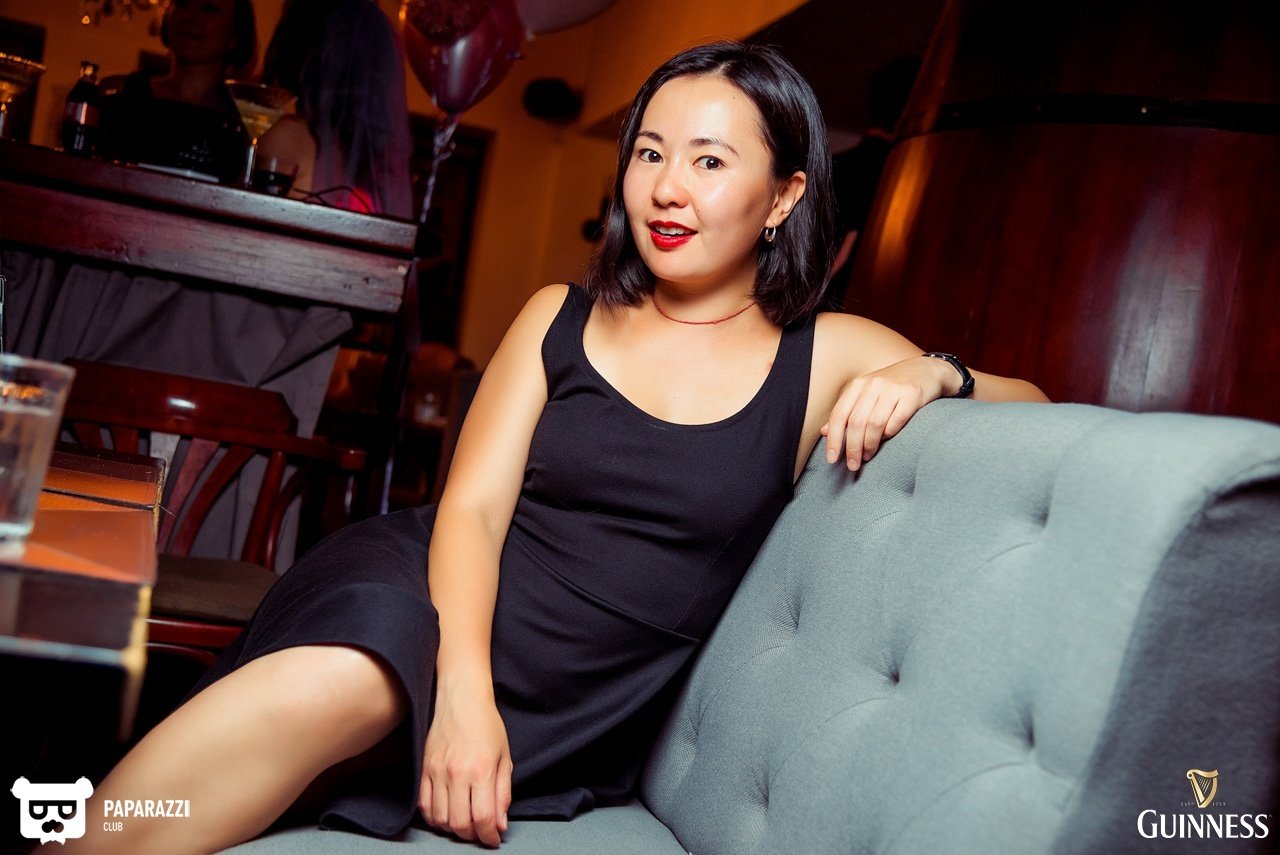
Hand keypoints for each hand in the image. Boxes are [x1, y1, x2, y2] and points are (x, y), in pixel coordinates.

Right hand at [420, 687, 512, 846]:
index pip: (483, 818)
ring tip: (464, 823)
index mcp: (481, 770)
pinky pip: (424, 805)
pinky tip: (445, 815)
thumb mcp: (504, 758)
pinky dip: (433, 818)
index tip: (493, 839)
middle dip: (472, 835)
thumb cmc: (487, 725)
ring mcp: (437, 772)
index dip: (489, 836)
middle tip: (480, 832)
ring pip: (440, 819)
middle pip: (459, 823)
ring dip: (452, 829)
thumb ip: (503, 793)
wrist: (461, 699)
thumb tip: (500, 824)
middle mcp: (457, 774)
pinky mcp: (424, 769)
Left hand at [821, 356, 951, 470]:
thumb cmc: (893, 387)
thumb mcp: (867, 395)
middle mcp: (873, 384)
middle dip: (852, 448)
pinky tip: (887, 440)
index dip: (834, 439)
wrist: (928, 370)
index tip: (832, 459)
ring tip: (868, 456)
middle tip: (853, 465)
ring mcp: (893, 388)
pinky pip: (896, 421)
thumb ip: (847, 412)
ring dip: (869, 445)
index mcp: (858, 385)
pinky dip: (890, 434)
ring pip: (875, 424)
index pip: (839, 415)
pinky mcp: (912, 394)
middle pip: (856, 422)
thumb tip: (824, 432)